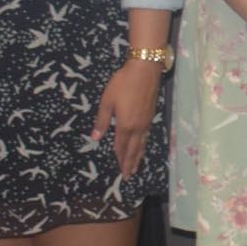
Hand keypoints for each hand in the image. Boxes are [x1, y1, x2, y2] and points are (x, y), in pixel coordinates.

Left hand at [92, 57, 165, 177]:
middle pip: (133, 149)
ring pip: (142, 144)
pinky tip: (142, 146)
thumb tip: (95, 138)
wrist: (145, 70)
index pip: (121, 146)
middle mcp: (138, 127)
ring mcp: (146, 122)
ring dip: (138, 157)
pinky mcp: (151, 116)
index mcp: (125, 125)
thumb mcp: (107, 101)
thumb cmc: (123, 83)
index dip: (119, 158)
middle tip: (128, 175)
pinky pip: (146, 137)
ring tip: (136, 167)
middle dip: (130, 163)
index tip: (119, 171)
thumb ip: (102, 120)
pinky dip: (143, 146)